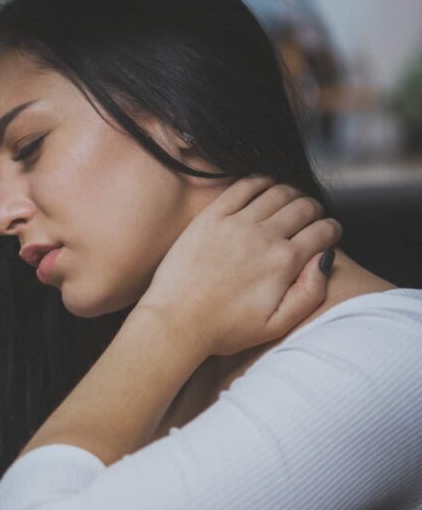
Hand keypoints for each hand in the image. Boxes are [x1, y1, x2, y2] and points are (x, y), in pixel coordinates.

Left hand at [136, 176, 341, 356]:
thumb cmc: (223, 328)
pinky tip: (264, 186)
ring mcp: (235, 223)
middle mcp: (263, 237)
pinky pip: (242, 186)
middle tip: (311, 217)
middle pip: (303, 206)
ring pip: (277, 191)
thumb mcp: (277, 325)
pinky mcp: (210, 218)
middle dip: (315, 210)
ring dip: (291, 193)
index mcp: (283, 262)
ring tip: (290, 203)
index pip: (323, 231)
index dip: (332, 230)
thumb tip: (325, 259)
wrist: (175, 321)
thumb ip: (310, 293)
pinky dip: (260, 181)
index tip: (329, 233)